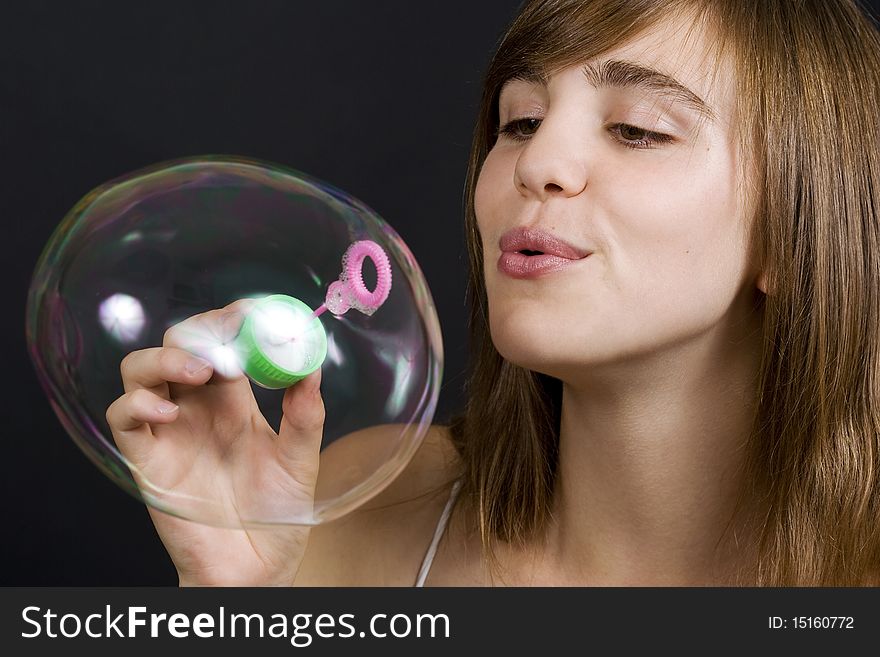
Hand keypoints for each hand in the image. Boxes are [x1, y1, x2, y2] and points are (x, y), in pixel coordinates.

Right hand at [105, 299, 324, 585]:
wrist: (256, 568)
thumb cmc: (278, 514)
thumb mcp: (301, 458)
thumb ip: (305, 413)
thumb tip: (312, 363)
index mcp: (234, 401)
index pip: (223, 343)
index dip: (232, 322)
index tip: (253, 312)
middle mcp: (197, 408)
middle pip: (179, 346)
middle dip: (198, 333)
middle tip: (225, 340)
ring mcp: (169, 431)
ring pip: (141, 371)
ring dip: (163, 359)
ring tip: (196, 371)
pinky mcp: (147, 459)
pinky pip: (124, 419)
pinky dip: (136, 403)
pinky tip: (165, 410)